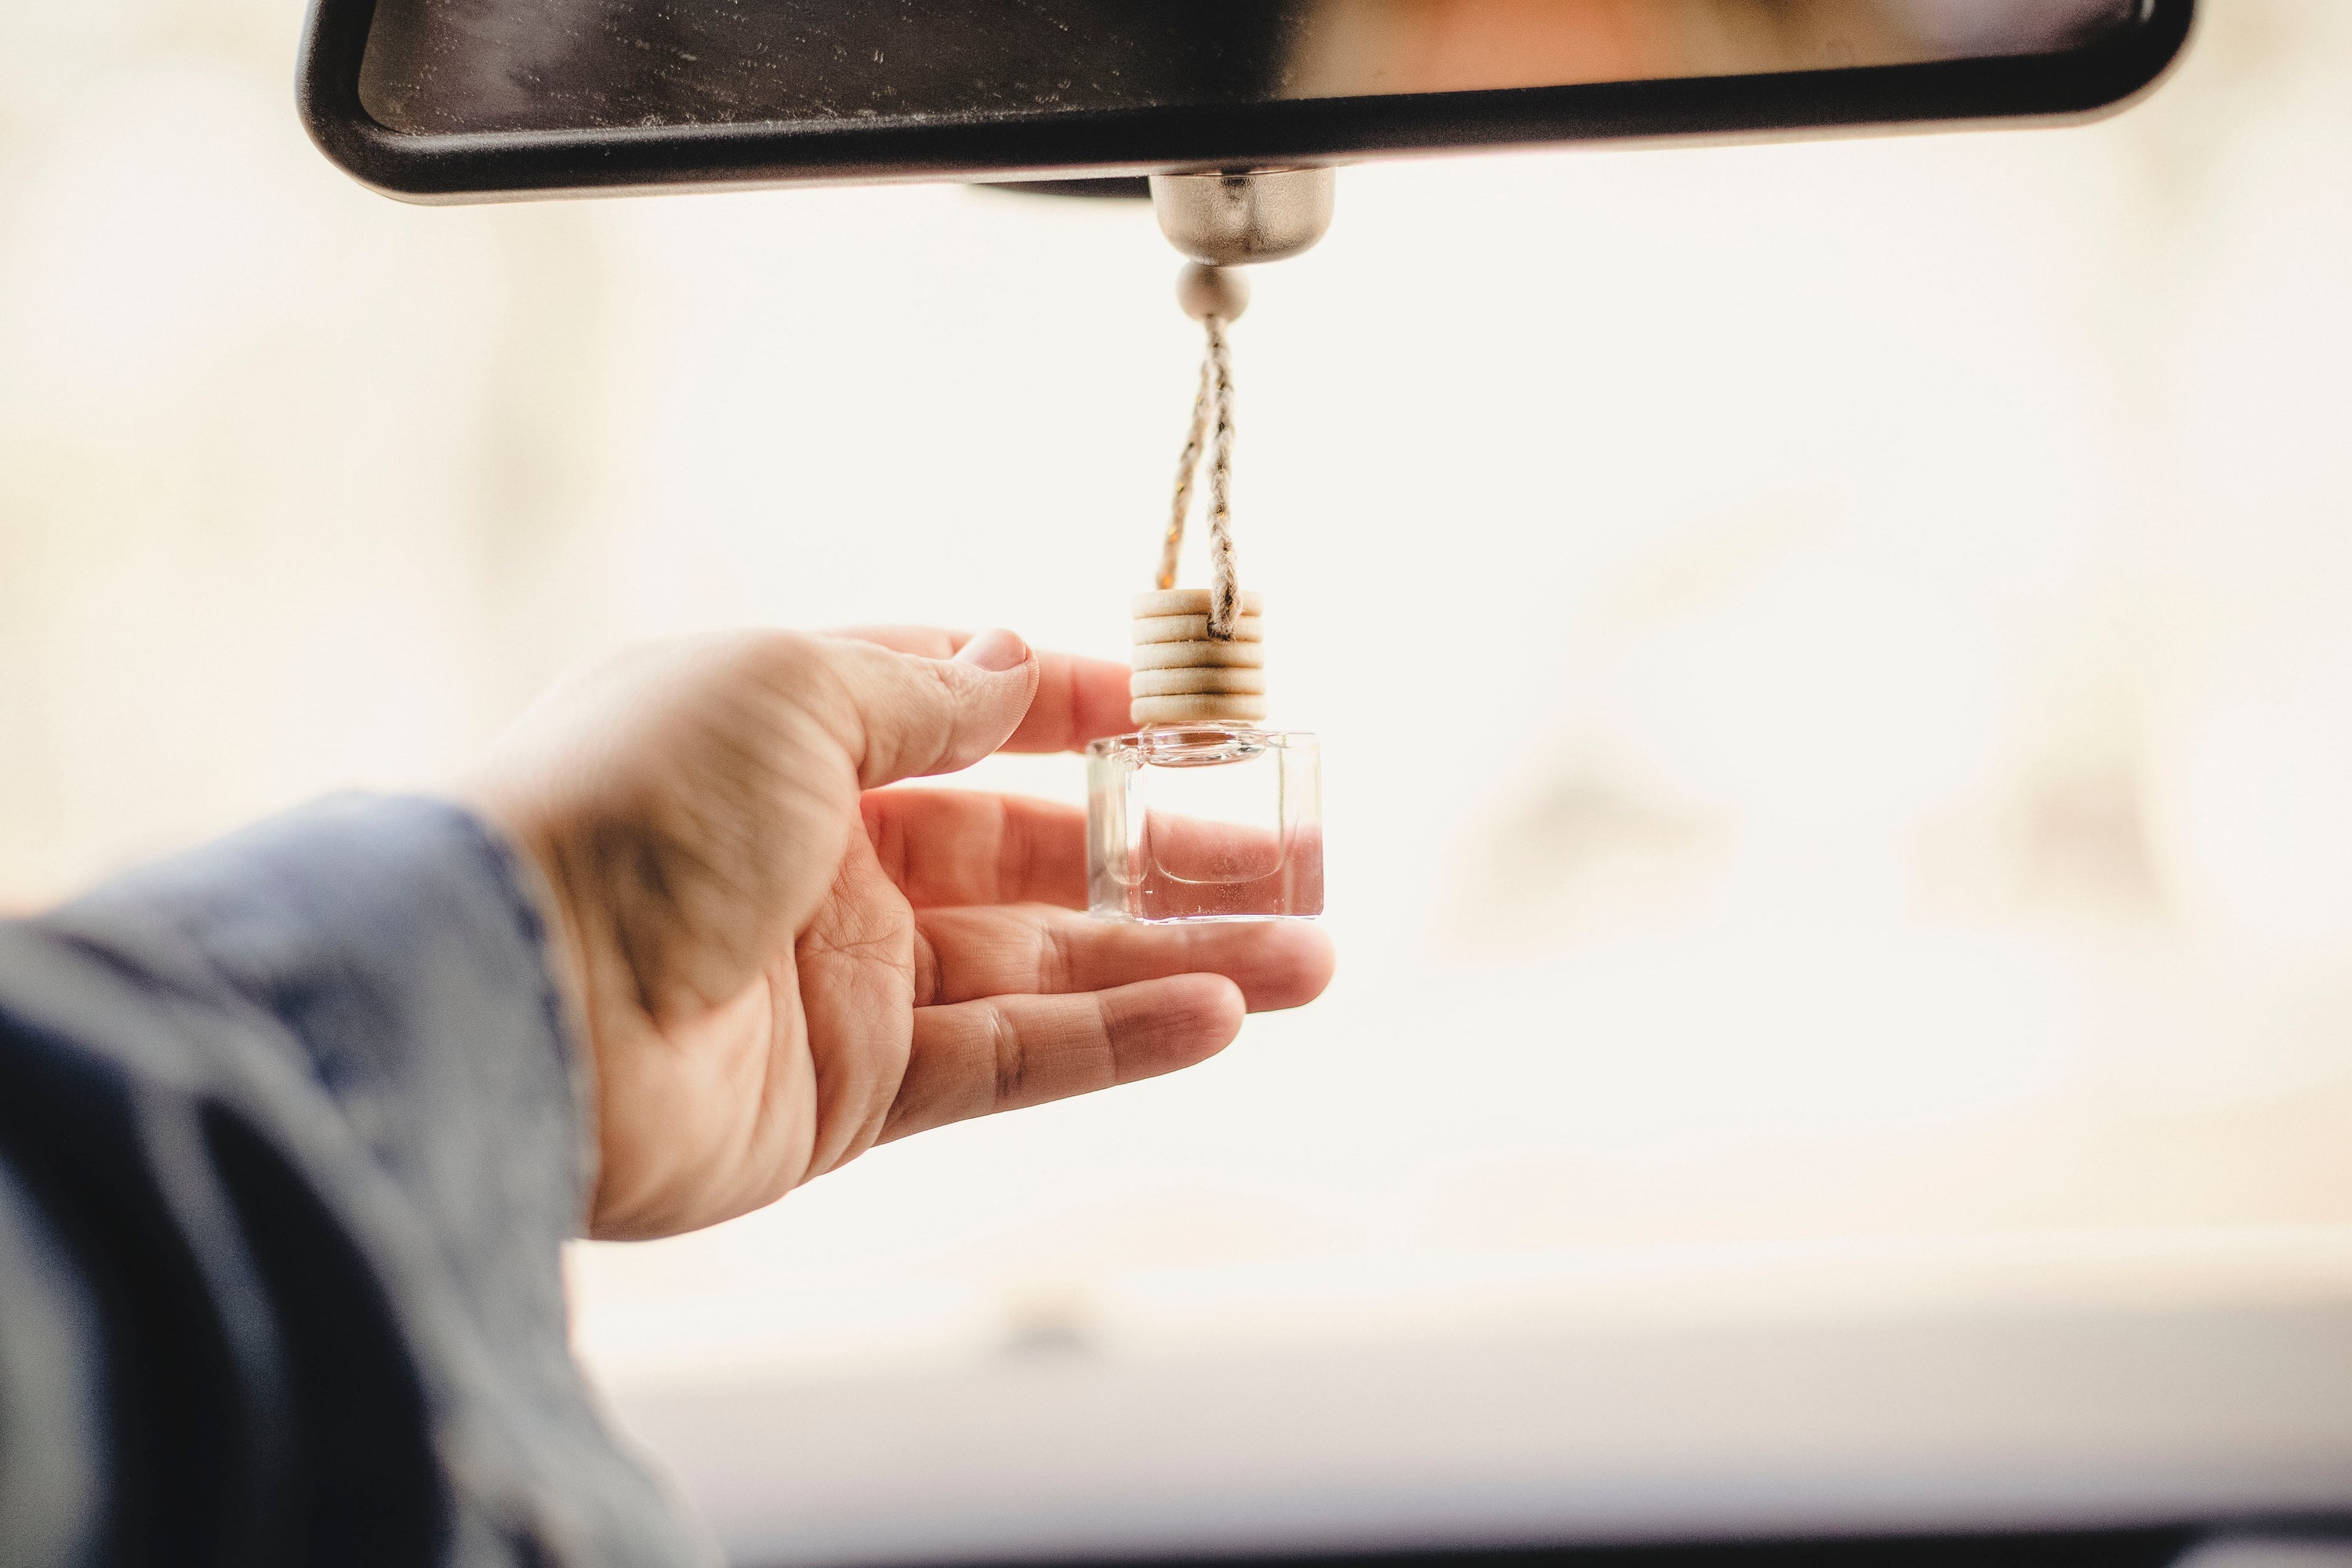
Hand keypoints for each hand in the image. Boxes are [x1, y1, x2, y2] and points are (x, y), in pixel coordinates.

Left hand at [466, 626, 1335, 1239]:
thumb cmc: (633, 804)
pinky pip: (1014, 1057)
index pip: (961, 710)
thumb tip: (1019, 656)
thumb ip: (923, 687)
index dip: (1073, 710)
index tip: (1184, 717)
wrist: (516, 999)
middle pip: (1029, 849)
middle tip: (1291, 859)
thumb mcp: (789, 689)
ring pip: (1046, 961)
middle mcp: (824, 856)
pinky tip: (1219, 1016)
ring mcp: (844, 981)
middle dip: (1162, 852)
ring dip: (1180, 957)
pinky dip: (1116, 1040)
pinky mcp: (854, 1094)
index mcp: (793, 736)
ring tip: (1310, 954)